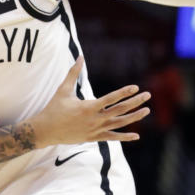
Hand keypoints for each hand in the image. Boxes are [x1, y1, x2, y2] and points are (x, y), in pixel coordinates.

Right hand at [30, 59, 149, 146]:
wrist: (46, 130)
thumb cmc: (54, 108)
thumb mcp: (63, 89)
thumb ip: (73, 73)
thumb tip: (80, 57)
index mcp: (88, 107)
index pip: (111, 99)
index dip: (124, 93)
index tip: (136, 87)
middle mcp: (94, 119)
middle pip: (119, 110)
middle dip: (135, 102)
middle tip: (148, 95)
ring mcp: (95, 130)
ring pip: (119, 124)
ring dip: (134, 117)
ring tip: (146, 110)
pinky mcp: (94, 137)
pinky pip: (112, 137)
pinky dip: (124, 137)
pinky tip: (136, 136)